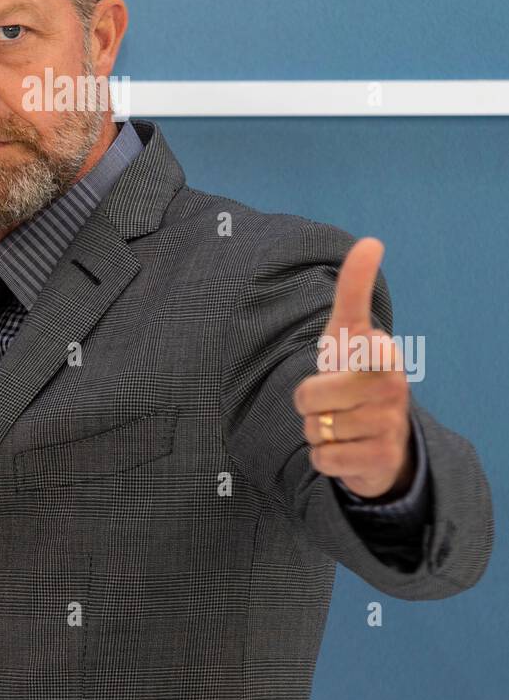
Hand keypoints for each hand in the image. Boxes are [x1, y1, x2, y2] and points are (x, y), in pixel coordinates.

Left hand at [292, 237, 411, 498]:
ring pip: (314, 428)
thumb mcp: (348, 331)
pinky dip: (324, 457)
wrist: (381, 437)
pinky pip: (323, 458)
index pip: (364, 347)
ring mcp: (390, 424)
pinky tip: (346, 449)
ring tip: (341, 423)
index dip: (362, 354)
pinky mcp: (380, 459)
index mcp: (382, 352)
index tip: (371, 349)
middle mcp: (392, 387)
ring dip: (317, 430)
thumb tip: (372, 240)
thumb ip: (354, 288)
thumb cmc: (356, 373)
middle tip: (329, 401)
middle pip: (307, 395)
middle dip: (306, 403)